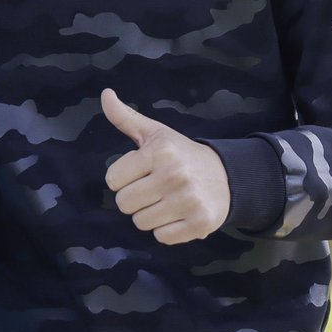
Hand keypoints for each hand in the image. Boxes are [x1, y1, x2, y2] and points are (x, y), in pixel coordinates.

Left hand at [101, 88, 229, 243]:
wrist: (226, 176)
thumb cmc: (180, 154)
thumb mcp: (154, 133)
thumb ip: (125, 117)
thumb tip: (105, 94)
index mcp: (160, 151)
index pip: (113, 179)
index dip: (123, 179)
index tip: (140, 173)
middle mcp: (174, 175)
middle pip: (124, 204)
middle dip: (134, 199)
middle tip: (152, 189)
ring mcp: (189, 200)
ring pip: (141, 222)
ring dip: (149, 215)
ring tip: (166, 201)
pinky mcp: (200, 223)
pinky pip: (162, 237)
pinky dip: (166, 230)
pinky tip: (178, 215)